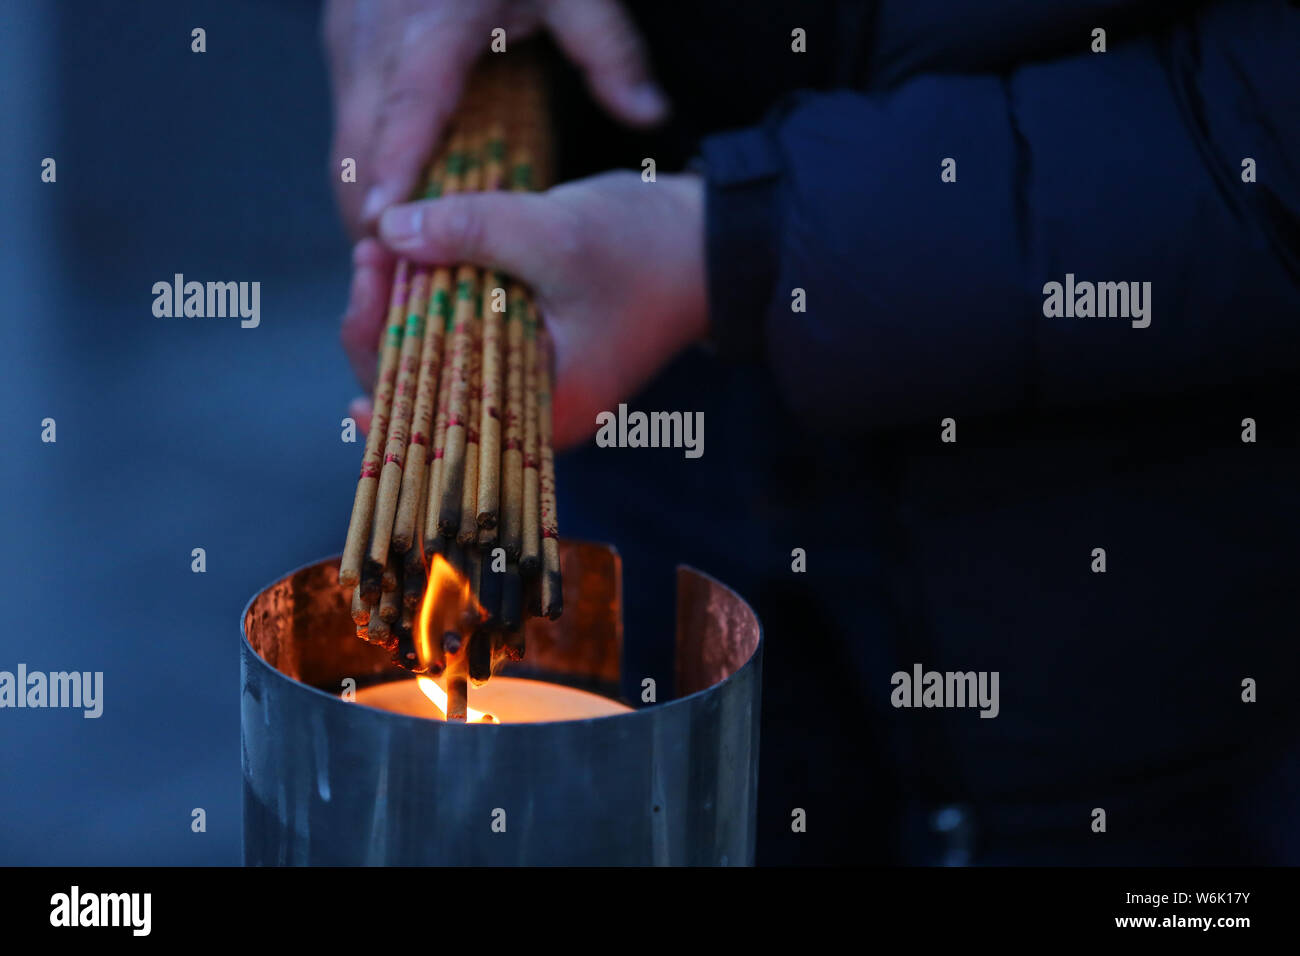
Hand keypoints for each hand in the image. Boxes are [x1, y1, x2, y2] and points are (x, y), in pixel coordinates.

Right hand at [324, 0, 668, 236]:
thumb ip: (610, 50)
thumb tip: (651, 114)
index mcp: (431, 21)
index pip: (409, 104)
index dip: (393, 167)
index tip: (385, 224)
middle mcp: (376, 31)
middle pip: (356, 140)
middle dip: (369, 211)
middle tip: (398, 280)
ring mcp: (350, 37)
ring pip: (342, 139)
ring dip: (363, 198)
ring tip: (398, 262)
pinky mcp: (344, 42)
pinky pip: (346, 123)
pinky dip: (365, 170)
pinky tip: (396, 209)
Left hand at [341, 172, 707, 447]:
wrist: (716, 241)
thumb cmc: (649, 250)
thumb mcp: (558, 235)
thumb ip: (470, 231)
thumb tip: (385, 227)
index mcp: (541, 415)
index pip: (434, 418)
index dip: (380, 362)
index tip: (364, 290)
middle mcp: (530, 413)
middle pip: (427, 394)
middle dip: (385, 325)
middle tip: (371, 250)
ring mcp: (531, 382)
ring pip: (442, 363)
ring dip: (406, 309)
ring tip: (386, 244)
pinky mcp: (533, 349)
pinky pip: (466, 340)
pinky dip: (437, 304)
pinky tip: (412, 263)